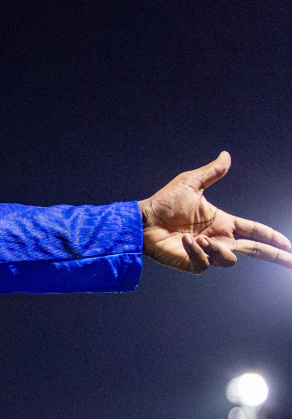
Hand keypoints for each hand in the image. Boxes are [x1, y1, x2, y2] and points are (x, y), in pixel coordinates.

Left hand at [139, 152, 291, 273]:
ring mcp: (208, 253)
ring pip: (230, 259)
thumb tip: (226, 155)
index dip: (273, 237)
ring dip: (218, 248)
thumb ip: (212, 172)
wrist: (143, 220)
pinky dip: (197, 251)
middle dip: (276, 257)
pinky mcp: (194, 263)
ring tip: (199, 237)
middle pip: (256, 251)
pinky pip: (206, 263)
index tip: (288, 244)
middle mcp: (219, 239)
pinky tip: (185, 241)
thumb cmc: (165, 202)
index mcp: (223, 222)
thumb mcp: (191, 183)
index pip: (255, 231)